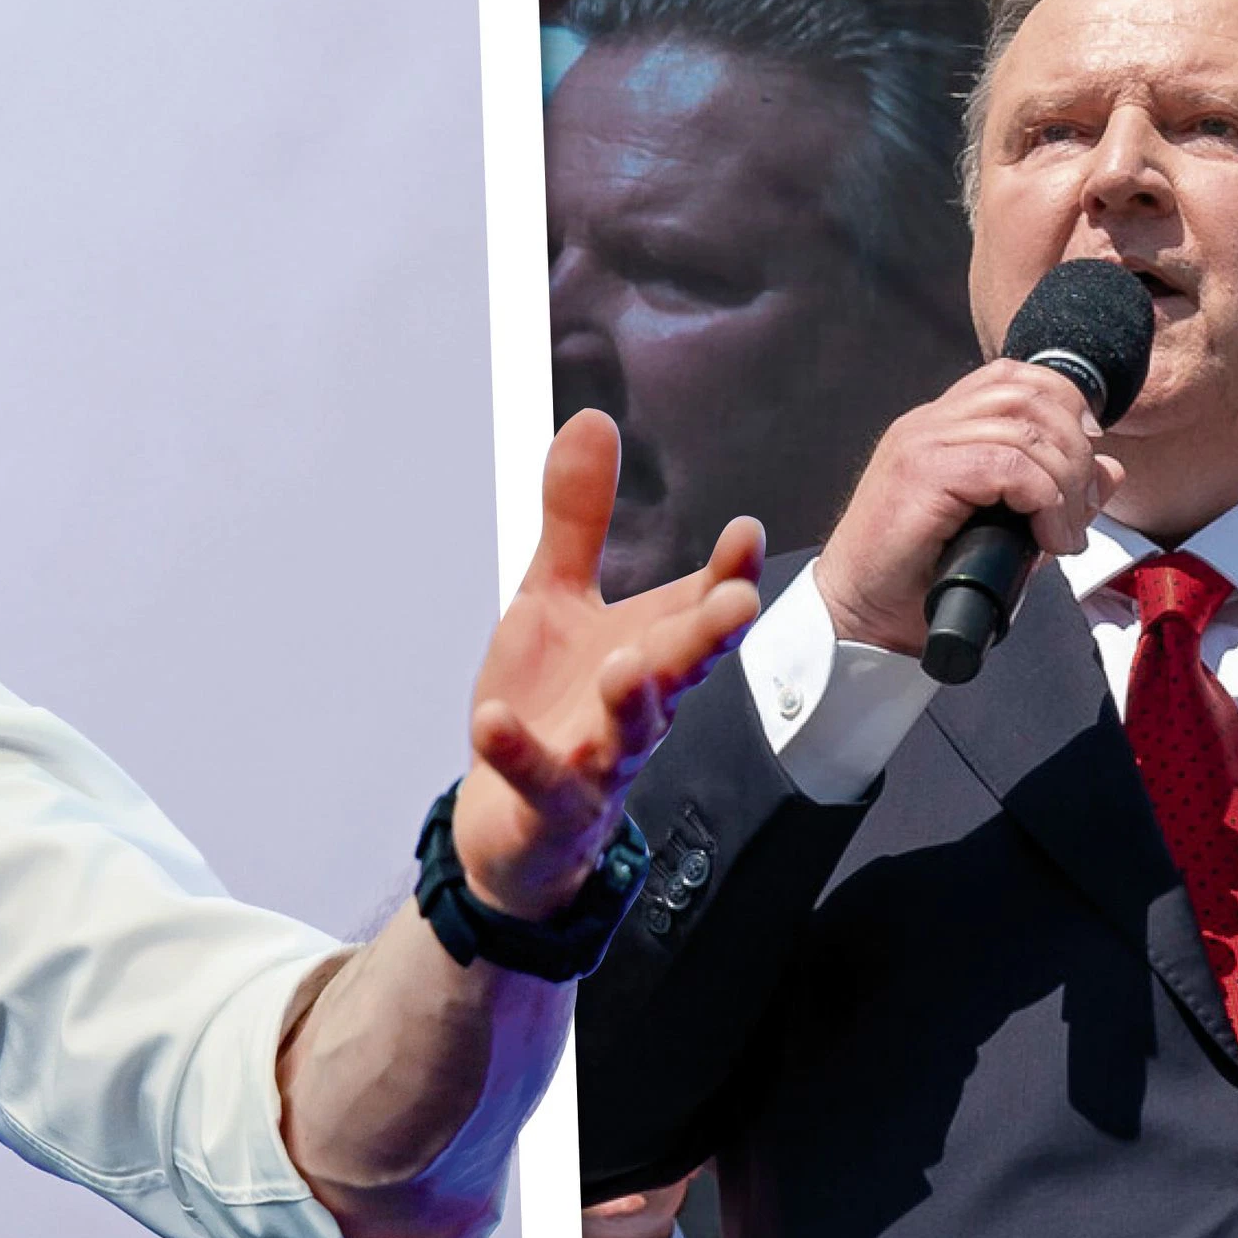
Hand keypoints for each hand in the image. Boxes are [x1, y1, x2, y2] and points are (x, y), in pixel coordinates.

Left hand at [454, 412, 763, 920]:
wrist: (511, 819)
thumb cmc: (552, 704)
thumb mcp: (554, 599)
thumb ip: (577, 519)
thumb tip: (594, 419)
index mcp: (649, 649)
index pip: (699, 610)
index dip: (726, 578)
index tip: (746, 536)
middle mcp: (638, 704)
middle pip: (681, 667)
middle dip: (706, 636)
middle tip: (735, 606)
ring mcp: (598, 758)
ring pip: (629, 731)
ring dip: (631, 701)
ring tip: (626, 665)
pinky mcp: (551, 804)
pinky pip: (540, 780)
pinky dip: (517, 752)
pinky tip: (491, 721)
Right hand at [811, 360, 1122, 655]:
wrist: (862, 617)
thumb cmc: (925, 579)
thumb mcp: (1008, 530)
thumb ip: (1055, 495)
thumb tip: (1113, 470)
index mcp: (941, 424)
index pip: (1014, 377)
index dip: (1065, 406)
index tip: (1086, 460)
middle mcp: (929, 422)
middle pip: (1028, 395)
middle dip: (1075, 450)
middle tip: (1082, 509)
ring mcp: (921, 443)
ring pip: (1023, 429)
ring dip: (1064, 482)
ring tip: (1065, 535)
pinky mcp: (920, 474)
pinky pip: (1005, 466)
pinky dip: (1042, 501)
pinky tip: (1048, 540)